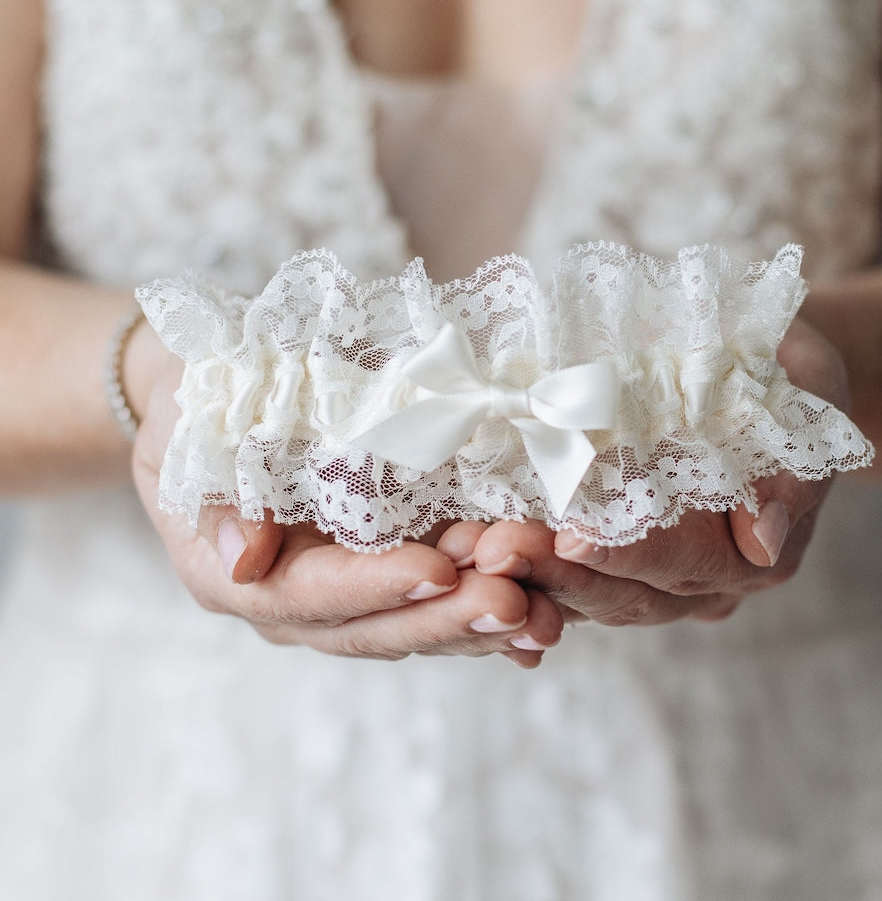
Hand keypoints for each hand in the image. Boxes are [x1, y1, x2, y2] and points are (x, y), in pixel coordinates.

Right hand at [131, 357, 562, 666]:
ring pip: (415, 626)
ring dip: (479, 622)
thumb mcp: (192, 428)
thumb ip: (220, 493)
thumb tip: (243, 561)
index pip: (310, 593)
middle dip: (446, 617)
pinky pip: (436, 609)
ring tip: (544, 613)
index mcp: (241, 576)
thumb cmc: (202, 402)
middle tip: (514, 602)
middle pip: (375, 628)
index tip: (435, 570)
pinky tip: (542, 628)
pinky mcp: (385, 579)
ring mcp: (345, 597)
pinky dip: (486, 621)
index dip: (374, 585)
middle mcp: (295, 604)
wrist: (216, 401)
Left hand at [437, 318, 846, 625]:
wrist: (766, 368)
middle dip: (552, 573)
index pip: (681, 565)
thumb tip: (765, 540)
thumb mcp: (812, 391)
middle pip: (619, 592)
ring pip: (580, 591)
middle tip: (489, 550)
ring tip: (463, 548)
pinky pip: (561, 571)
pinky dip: (517, 565)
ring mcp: (648, 570)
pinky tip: (463, 550)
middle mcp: (695, 578)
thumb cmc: (786, 369)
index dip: (625, 556)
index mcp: (746, 553)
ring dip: (521, 574)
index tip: (571, 539)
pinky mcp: (607, 548)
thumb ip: (795, 470)